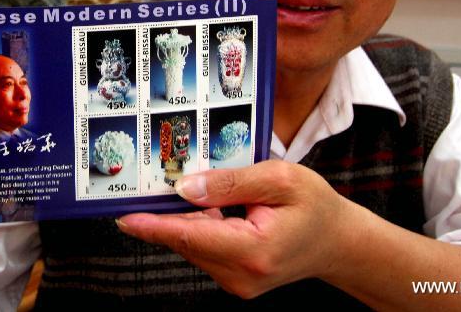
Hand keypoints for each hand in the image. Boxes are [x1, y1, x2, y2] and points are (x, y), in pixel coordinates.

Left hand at [117, 160, 353, 298]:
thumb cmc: (315, 206)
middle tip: (151, 181)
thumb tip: (185, 187)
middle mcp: (239, 274)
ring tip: (201, 189)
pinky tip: (211, 206)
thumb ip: (230, 182)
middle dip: (166, 211)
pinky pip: (204, 248)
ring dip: (186, 217)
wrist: (339, 242)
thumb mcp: (279, 179)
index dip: (152, 225)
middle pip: (186, 239)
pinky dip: (200, 226)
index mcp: (252, 250)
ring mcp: (236, 282)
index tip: (122, 217)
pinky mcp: (233, 278)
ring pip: (192, 243)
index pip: (189, 235)